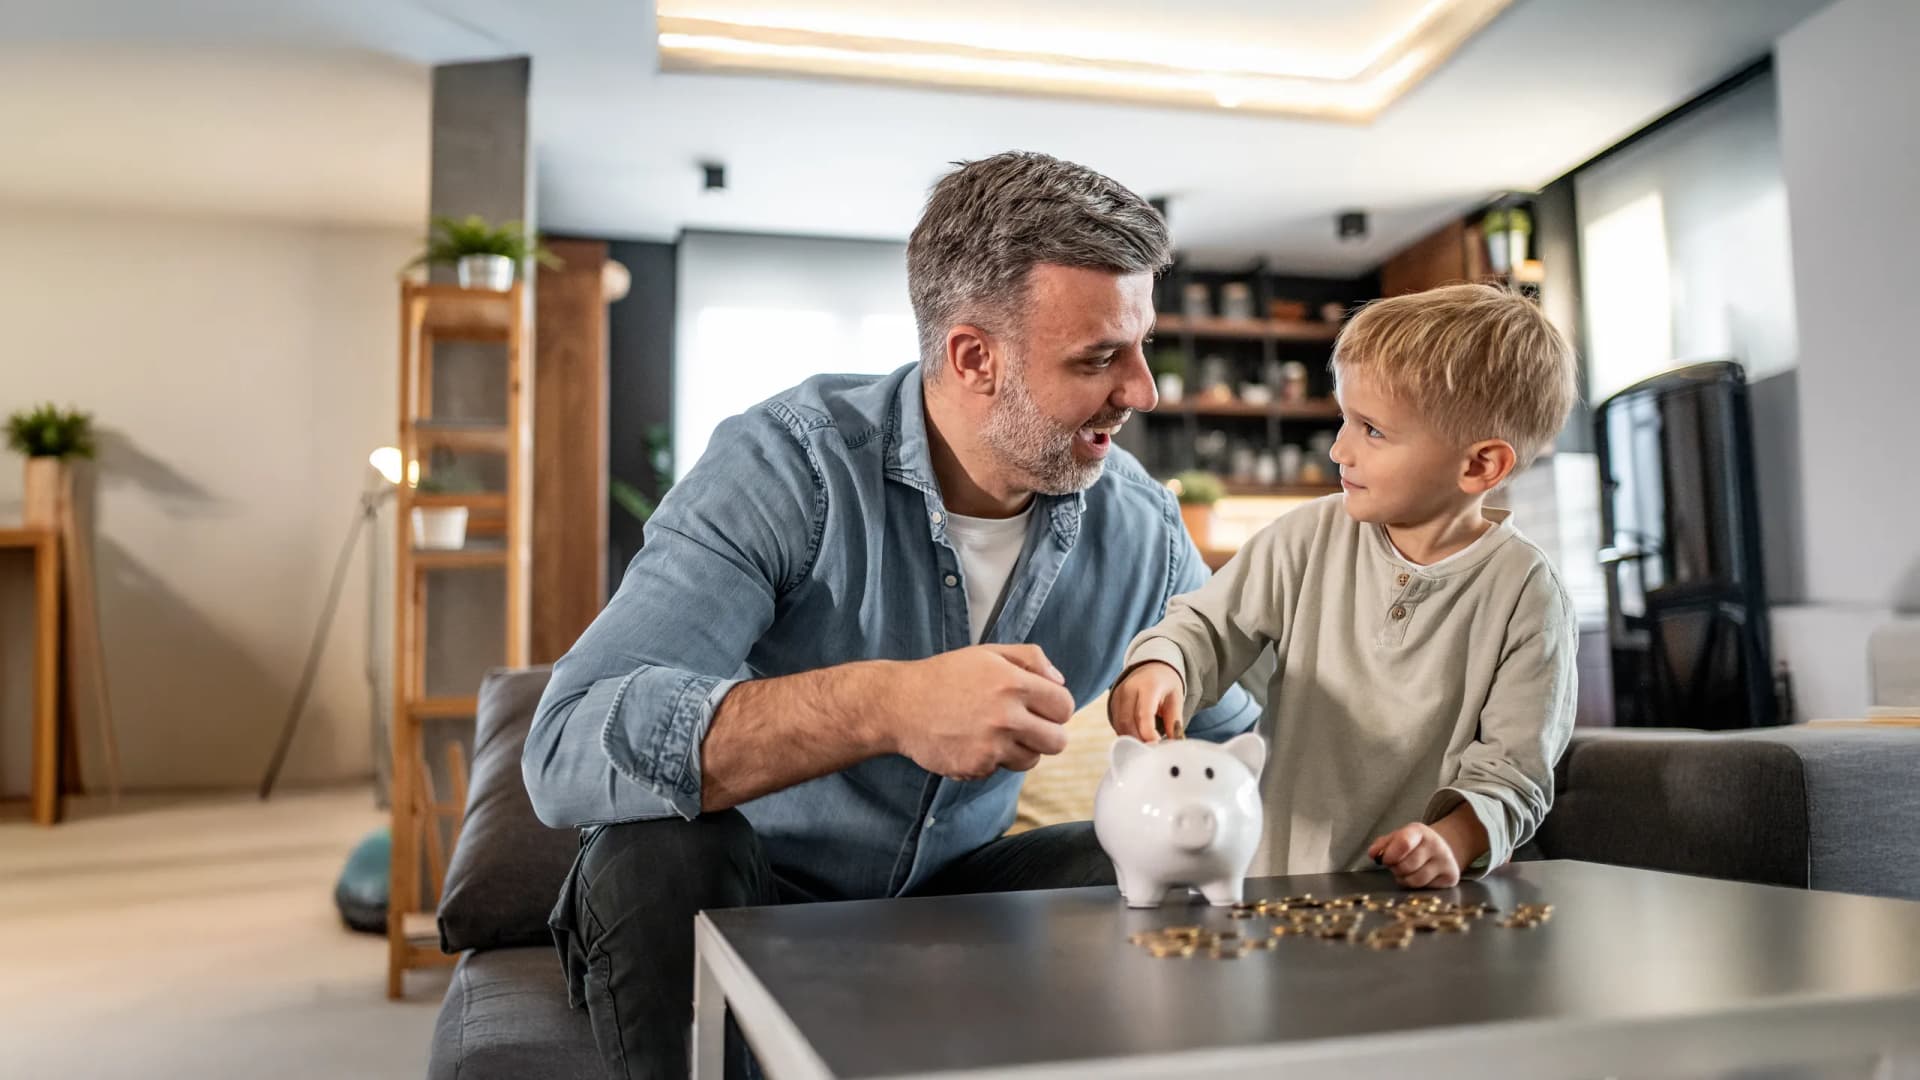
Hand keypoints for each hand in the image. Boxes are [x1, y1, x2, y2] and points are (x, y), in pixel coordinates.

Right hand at [884, 645, 1074, 780]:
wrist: (900, 705)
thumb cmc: (946, 676)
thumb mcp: (988, 653)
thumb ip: (1030, 658)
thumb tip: (1059, 682)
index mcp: (1013, 683)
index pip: (1064, 706)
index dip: (1056, 708)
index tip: (1043, 708)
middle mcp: (1006, 716)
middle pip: (1058, 741)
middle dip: (1047, 734)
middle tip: (1027, 726)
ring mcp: (991, 745)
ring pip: (1032, 760)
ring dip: (1021, 749)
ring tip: (996, 733)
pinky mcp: (976, 766)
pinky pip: (1001, 770)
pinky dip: (992, 760)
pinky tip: (972, 742)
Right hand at [1108, 661, 1185, 741]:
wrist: (1151, 667)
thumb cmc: (1165, 683)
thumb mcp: (1176, 699)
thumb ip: (1175, 721)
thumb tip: (1173, 745)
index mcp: (1148, 686)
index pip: (1144, 714)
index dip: (1149, 734)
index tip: (1158, 747)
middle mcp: (1129, 689)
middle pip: (1129, 722)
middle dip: (1140, 741)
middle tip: (1153, 752)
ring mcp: (1117, 696)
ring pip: (1120, 726)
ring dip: (1132, 740)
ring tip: (1147, 748)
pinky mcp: (1112, 703)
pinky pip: (1117, 724)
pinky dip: (1127, 735)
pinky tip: (1138, 739)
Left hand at [1367, 822, 1462, 889]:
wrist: (1441, 849)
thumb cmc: (1413, 845)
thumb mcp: (1396, 838)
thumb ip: (1382, 845)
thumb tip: (1373, 854)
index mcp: (1419, 831)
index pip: (1404, 843)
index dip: (1390, 855)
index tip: (1384, 860)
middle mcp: (1436, 844)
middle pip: (1406, 866)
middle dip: (1396, 869)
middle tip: (1396, 865)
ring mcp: (1446, 861)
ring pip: (1415, 880)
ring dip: (1404, 879)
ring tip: (1406, 871)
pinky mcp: (1452, 877)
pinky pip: (1425, 888)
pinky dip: (1416, 886)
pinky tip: (1418, 876)